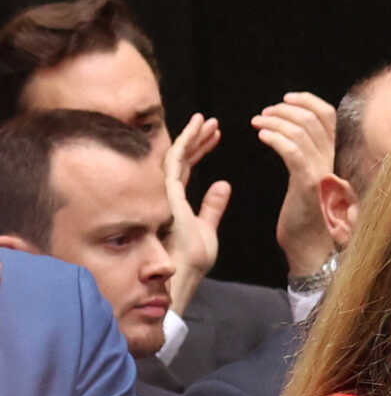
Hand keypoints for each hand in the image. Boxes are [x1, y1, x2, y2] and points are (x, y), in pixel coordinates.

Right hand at [164, 113, 229, 314]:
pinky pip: (175, 161)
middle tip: (213, 123)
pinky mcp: (166, 192)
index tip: (215, 136)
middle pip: (181, 157)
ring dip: (193, 136)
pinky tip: (197, 130)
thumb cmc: (191, 259)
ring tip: (209, 121)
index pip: (186, 167)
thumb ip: (212, 207)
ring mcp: (164, 191)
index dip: (200, 149)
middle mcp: (166, 192)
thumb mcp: (208, 229)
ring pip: (177, 155)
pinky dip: (186, 143)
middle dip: (197, 138)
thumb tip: (222, 185)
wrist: (182, 274)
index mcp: (176, 200)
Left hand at [253, 93, 338, 276]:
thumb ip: (305, 158)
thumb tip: (291, 136)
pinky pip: (293, 152)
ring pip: (301, 131)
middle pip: (314, 118)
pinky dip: (275, 138)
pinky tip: (261, 137)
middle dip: (285, 108)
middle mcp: (329, 161)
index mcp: (330, 157)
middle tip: (265, 113)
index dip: (307, 100)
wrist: (310, 248)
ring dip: (275, 121)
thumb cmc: (304, 219)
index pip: (328, 115)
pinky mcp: (308, 185)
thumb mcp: (307, 181)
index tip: (286, 99)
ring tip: (258, 123)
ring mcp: (321, 173)